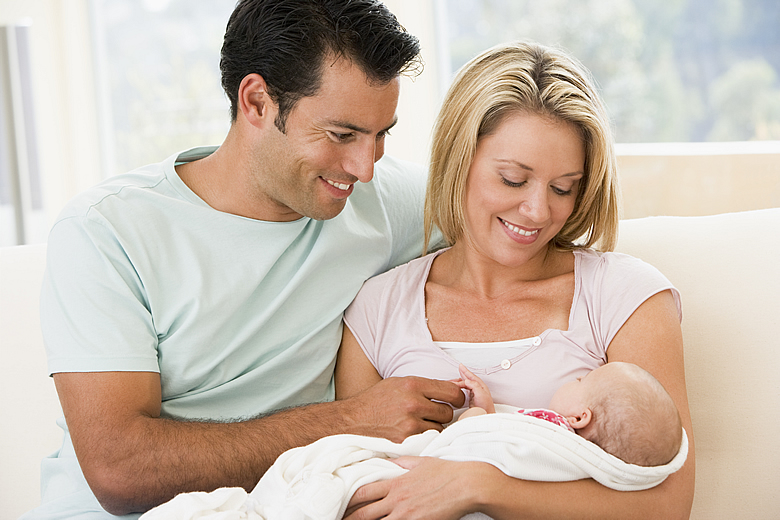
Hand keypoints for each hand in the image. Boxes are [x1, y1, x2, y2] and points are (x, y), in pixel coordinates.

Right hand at [343, 376, 464, 441]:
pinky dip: (425, 436)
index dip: (458, 396)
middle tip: (432, 412)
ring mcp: (410, 424)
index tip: (456, 400)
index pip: (451, 391)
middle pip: (448, 411)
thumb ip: (427, 385)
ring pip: (440, 427)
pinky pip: (428, 439)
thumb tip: (458, 385)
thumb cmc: (378, 399)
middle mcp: (413, 403)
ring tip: (418, 421)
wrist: (354, 419)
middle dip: (443, 412)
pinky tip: (414, 431)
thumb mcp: (400, 383)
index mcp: (412, 384)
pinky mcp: (406, 441)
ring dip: (434, 425)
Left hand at [344, 456, 484, 519]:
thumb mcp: (421, 462)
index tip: (341, 505)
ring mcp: (406, 515)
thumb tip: (389, 461)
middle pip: (364, 514)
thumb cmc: (447, 472)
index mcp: (396, 483)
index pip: (363, 492)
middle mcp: (397, 500)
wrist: (468, 484)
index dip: (349, 500)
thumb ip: (402, 463)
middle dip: (350, 519)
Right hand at [455, 364, 494, 413]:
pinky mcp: (472, 398)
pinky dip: (461, 387)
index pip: (472, 376)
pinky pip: (465, 389)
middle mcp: (478, 389)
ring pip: (466, 384)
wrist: (485, 416)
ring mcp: (475, 393)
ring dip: (460, 381)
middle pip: (469, 379)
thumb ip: (474, 386)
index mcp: (481, 386)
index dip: (466, 371)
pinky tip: (459, 387)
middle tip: (459, 368)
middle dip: (463, 373)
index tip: (461, 366)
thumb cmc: (486, 407)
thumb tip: (467, 380)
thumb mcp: (481, 394)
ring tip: (455, 380)